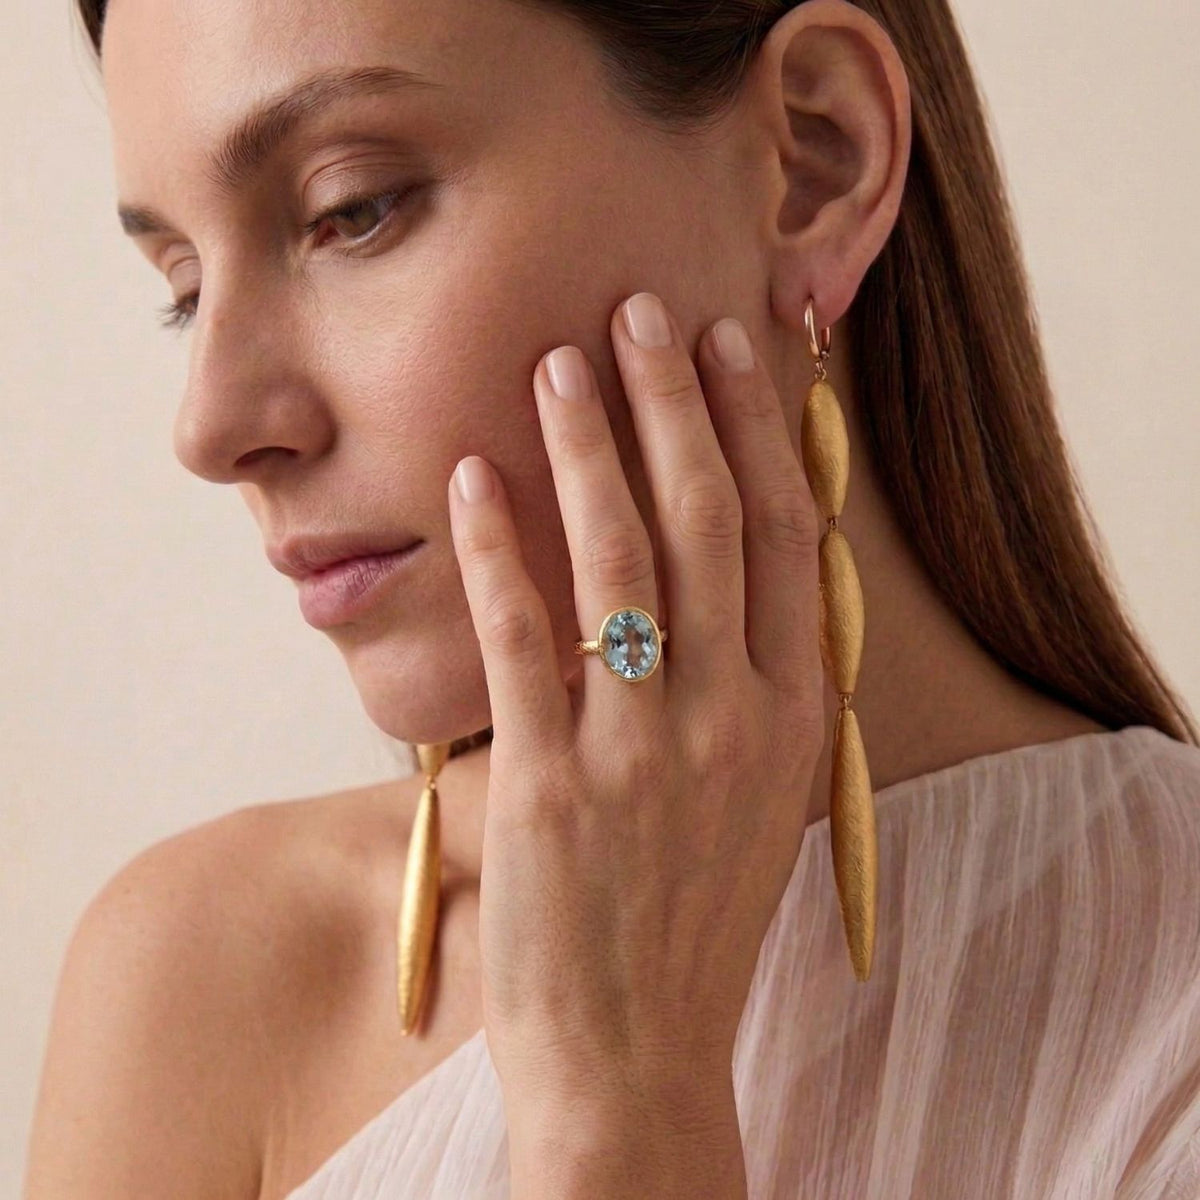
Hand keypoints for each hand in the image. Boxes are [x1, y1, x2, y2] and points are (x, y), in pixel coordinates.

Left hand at [448, 291, 823, 1116]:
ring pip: (619, 558)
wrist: (639, 1047)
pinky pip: (518, 637)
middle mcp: (730, 715)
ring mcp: (640, 748)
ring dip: (586, 447)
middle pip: (708, 519)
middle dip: (674, 402)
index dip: (760, 425)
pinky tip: (469, 476)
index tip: (733, 342)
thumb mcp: (761, 791)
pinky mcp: (545, 782)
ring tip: (557, 362)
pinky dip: (493, 547)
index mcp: (794, 713)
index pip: (787, 532)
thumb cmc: (695, 912)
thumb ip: (758, 679)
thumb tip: (737, 561)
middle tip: (640, 311)